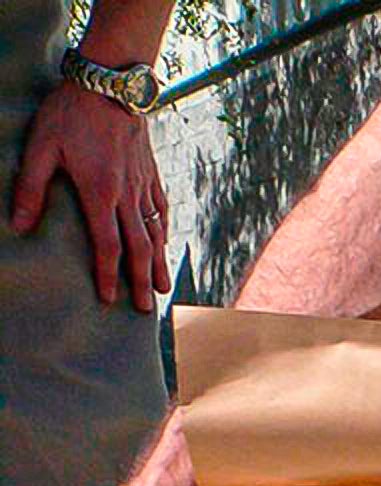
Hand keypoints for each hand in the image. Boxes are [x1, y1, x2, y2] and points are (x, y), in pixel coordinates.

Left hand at [10, 81, 170, 312]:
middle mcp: (127, 196)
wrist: (110, 83)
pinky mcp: (151, 173)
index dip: (108, 275)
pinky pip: (161, 211)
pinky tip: (165, 245)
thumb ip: (31, 188)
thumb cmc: (71, 113)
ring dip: (159, 264)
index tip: (108, 299)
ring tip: (161, 288)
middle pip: (140, 248)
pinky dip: (164, 233)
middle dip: (141, 281)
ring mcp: (143, 186)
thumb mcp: (42, 147)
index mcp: (101, 193)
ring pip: (156, 234)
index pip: (109, 245)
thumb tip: (17, 225)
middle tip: (145, 309)